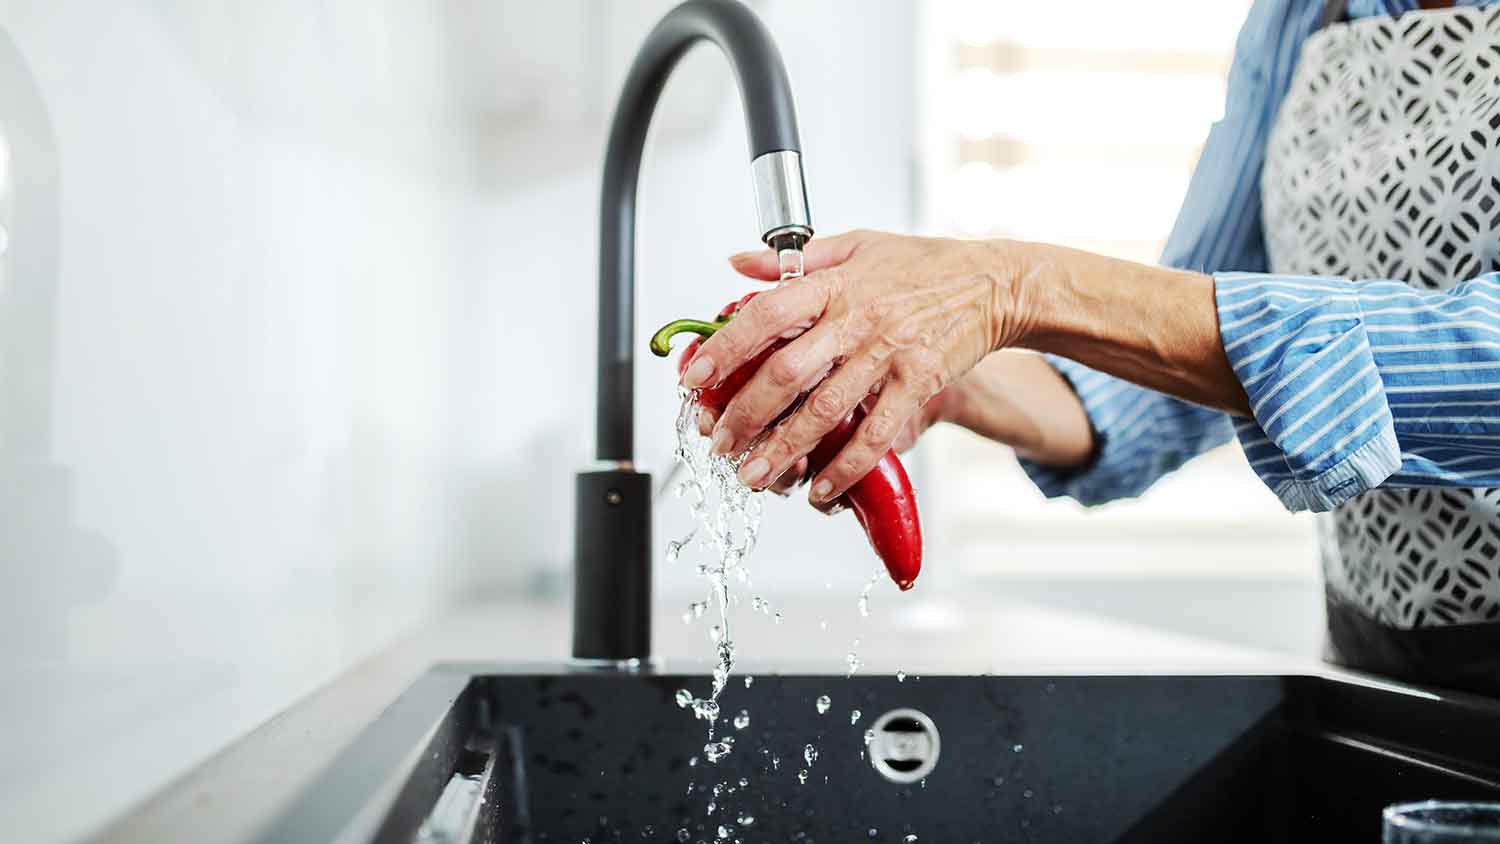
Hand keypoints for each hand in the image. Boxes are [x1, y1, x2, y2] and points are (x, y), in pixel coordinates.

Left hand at [682, 229, 1029, 505]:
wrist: (993, 283)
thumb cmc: (922, 265)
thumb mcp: (855, 244)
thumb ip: (793, 259)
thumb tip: (737, 263)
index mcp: (834, 284)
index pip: (767, 314)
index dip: (728, 348)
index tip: (697, 379)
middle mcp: (857, 320)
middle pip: (788, 372)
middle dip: (747, 414)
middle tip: (721, 444)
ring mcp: (889, 354)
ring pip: (827, 411)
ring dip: (786, 448)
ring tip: (756, 475)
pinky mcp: (919, 382)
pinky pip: (877, 433)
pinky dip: (847, 467)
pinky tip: (821, 488)